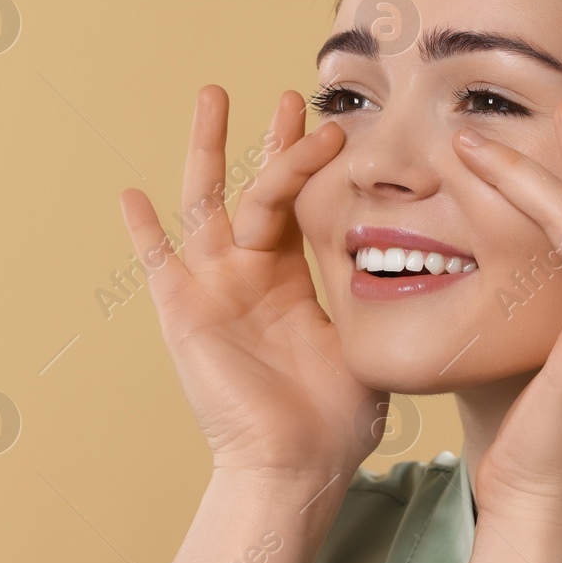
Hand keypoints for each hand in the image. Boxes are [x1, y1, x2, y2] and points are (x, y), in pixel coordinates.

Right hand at [119, 85, 389, 475]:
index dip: (312, 162)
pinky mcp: (183, 314)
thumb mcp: (368, 347)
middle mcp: (247, 274)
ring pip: (207, 202)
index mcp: (289, 278)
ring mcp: (212, 289)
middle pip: (259, 188)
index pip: (299, 203)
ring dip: (209, 148)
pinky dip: (142, 232)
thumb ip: (379, 304)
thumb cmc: (335, 422)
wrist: (295, 468)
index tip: (335, 123)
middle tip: (293, 95)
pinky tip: (129, 195)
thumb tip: (432, 275)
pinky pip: (157, 265)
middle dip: (275, 143)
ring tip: (214, 94)